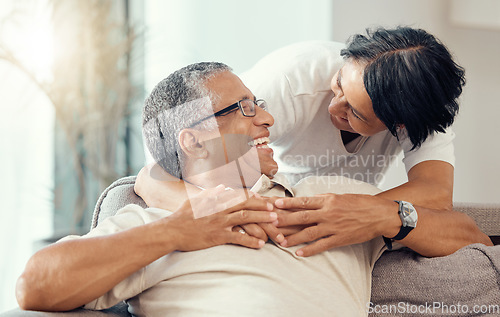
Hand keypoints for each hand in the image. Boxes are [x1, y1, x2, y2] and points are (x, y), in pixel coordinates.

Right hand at [165, 188, 277, 250]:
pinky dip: (250, 241)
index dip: (252, 196)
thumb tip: (221, 187)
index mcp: (216, 200)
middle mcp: (220, 209)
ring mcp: (219, 222)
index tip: (263, 197)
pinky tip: (260, 244)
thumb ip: (209, 193)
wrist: (171, 231)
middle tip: (275, 208)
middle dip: (262, 205)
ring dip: (262, 219)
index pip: (238, 195)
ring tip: (274, 222)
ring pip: (245, 218)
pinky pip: (238, 238)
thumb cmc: (181, 216)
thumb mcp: (195, 200)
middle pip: (246, 204)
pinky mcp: (218, 236)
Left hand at [274, 194, 397, 256]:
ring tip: (281, 242)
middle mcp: (328, 213)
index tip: (275, 203)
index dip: (288, 203)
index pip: (304, 201)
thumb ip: (323, 199)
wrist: (379, 215)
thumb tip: (309, 200)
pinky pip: (321, 245)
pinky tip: (299, 252)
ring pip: (309, 233)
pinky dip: (310, 249)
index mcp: (328, 200)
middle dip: (285, 220)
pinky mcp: (339, 238)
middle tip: (271, 222)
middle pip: (302, 217)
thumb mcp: (340, 196)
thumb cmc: (360, 203)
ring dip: (293, 238)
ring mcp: (333, 227)